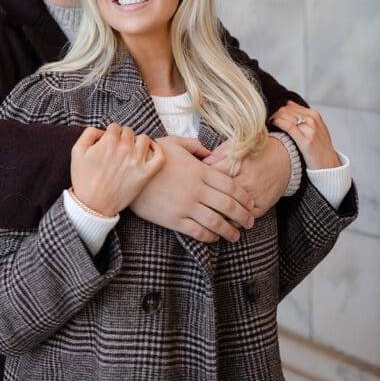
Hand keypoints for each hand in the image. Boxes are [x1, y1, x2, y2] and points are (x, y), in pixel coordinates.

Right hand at [70, 124, 163, 216]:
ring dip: (137, 142)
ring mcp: (137, 161)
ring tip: (131, 151)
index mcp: (109, 141)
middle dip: (122, 138)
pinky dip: (158, 150)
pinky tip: (151, 151)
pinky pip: (160, 156)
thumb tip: (103, 130)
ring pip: (144, 139)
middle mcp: (125, 148)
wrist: (92, 206)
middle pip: (128, 132)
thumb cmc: (83, 179)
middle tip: (117, 151)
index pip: (115, 127)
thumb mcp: (77, 151)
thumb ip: (89, 133)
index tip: (108, 144)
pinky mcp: (145, 174)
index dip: (110, 135)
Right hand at [129, 135, 254, 242]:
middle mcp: (197, 190)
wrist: (128, 173)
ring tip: (236, 236)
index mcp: (200, 171)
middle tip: (250, 222)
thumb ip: (195, 146)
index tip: (251, 203)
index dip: (244, 196)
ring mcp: (186, 206)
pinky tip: (215, 238)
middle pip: (228, 206)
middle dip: (243, 216)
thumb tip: (210, 152)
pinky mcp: (174, 220)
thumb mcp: (174, 143)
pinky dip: (210, 237)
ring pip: (216, 222)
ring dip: (230, 231)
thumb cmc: (152, 156)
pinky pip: (198, 232)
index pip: (230, 185)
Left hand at [203, 135, 290, 215]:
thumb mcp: (240, 144)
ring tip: (205, 213)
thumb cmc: (259, 150)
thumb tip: (204, 162)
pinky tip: (223, 221)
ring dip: (217, 213)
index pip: (213, 174)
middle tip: (195, 201)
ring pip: (231, 209)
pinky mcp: (262, 205)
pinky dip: (233, 221)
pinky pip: (244, 218)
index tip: (193, 182)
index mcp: (239, 163)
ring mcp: (255, 194)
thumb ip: (221, 152)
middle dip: (205, 198)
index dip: (200, 178)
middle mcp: (247, 180)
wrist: (286, 160)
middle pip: (220, 194)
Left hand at [269, 101, 340, 169]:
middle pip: (286, 111)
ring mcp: (310, 129)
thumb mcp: (316, 127)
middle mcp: (313, 120)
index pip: (291, 107)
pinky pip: (288, 126)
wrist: (328, 164)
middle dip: (276, 114)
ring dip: (274, 118)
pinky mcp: (306, 140)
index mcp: (315, 115)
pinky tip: (273, 124)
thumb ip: (303, 114)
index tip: (274, 117)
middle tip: (270, 120)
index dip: (279, 111)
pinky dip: (278, 122)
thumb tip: (288, 103)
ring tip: (270, 123)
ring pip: (286, 116)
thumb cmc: (320, 147)